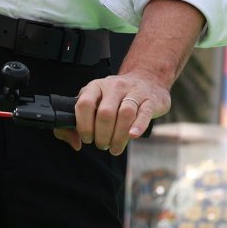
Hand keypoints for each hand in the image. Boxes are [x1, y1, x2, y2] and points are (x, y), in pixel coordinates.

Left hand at [56, 73, 170, 155]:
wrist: (147, 80)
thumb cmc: (116, 97)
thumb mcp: (96, 101)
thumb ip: (79, 121)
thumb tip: (75, 143)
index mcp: (96, 86)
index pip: (85, 104)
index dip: (84, 125)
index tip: (87, 138)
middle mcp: (114, 86)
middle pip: (105, 113)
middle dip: (102, 136)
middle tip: (103, 145)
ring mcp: (134, 92)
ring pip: (125, 114)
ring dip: (118, 137)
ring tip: (115, 148)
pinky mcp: (150, 100)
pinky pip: (144, 113)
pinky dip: (138, 126)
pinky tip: (132, 136)